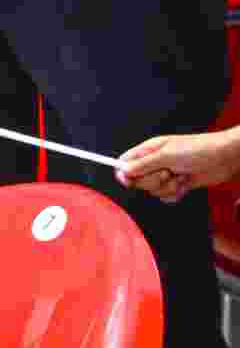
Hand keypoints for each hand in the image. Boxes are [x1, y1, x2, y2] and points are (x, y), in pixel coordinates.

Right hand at [116, 129, 239, 202]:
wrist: (225, 158)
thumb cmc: (198, 150)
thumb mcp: (167, 155)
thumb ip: (143, 164)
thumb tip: (123, 172)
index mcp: (148, 150)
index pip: (125, 163)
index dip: (124, 173)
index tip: (129, 180)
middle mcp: (154, 163)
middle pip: (137, 180)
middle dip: (152, 181)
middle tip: (167, 173)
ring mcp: (166, 175)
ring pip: (153, 191)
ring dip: (167, 187)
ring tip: (180, 176)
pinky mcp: (177, 185)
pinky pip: (166, 197)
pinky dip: (176, 193)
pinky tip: (186, 183)